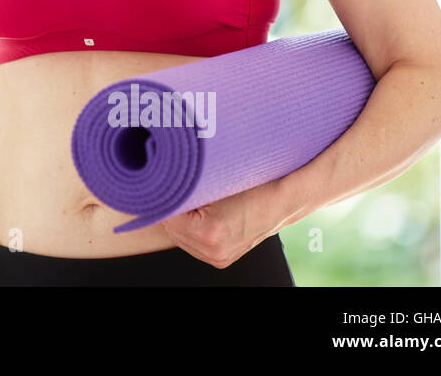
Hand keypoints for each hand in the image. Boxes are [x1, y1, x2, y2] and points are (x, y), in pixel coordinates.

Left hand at [157, 179, 288, 268]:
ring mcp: (218, 258)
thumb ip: (186, 186)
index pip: (166, 214)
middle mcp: (213, 250)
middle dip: (171, 208)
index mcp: (209, 231)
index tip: (164, 182)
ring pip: (178, 238)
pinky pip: (191, 244)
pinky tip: (199, 215)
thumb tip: (158, 181)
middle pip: (169, 228)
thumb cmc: (251, 186)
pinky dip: (189, 230)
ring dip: (179, 221)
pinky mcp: (221, 260)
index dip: (164, 195)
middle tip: (179, 189)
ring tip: (194, 202)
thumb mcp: (214, 182)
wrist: (282, 201)